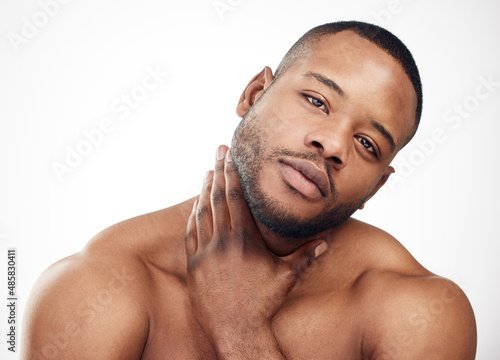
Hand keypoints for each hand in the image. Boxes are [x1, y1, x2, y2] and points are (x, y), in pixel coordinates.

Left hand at [185, 145, 326, 355]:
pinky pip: (191, 233)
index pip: (236, 197)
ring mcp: (205, 252)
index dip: (232, 174)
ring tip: (207, 172)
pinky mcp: (194, 264)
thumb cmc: (262, 303)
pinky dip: (193, 215)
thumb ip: (306, 256)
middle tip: (218, 152)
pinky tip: (196, 206)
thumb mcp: (286, 277)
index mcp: (244, 239)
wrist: (234, 329)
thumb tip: (327, 240)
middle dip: (218, 171)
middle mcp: (222, 241)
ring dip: (204, 190)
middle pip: (218, 198)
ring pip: (202, 212)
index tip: (230, 156)